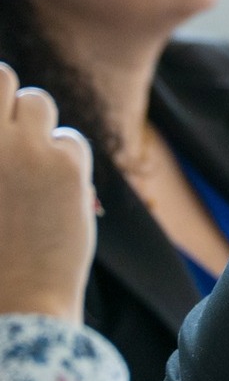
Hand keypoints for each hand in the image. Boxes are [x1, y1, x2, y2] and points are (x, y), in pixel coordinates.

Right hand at [0, 65, 94, 321]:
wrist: (12, 303)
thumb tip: (5, 126)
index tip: (0, 123)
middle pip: (2, 77)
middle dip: (6, 99)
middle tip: (9, 132)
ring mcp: (22, 149)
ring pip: (39, 102)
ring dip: (35, 124)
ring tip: (28, 164)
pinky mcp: (64, 166)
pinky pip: (69, 139)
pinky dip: (64, 157)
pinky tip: (52, 190)